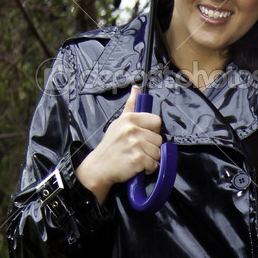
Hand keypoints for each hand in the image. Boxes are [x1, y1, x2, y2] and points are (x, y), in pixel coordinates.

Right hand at [75, 86, 162, 206]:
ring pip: (158, 152)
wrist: (98, 167)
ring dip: (150, 158)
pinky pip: (154, 164)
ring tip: (136, 157)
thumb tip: (137, 88)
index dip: (152, 131)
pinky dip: (148, 169)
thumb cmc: (110, 146)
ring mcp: (135, 144)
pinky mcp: (137, 159)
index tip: (143, 136)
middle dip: (150, 147)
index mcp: (129, 119)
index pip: (156, 121)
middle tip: (136, 149)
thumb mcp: (118, 122)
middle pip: (158, 139)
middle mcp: (132, 130)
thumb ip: (130, 106)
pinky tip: (137, 166)